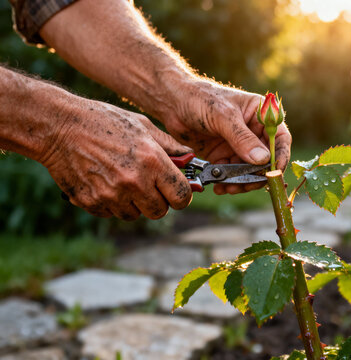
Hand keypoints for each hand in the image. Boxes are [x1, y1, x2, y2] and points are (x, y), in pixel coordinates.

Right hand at [39, 99, 192, 219]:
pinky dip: (111, 203)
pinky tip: (105, 182)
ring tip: (123, 180)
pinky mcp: (92, 202)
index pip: (181, 197)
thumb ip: (169, 146)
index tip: (176, 191)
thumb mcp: (142, 125)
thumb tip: (189, 158)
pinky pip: (111, 213)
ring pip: (135, 215)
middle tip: (149, 186)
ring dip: (134, 203)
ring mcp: (112, 195)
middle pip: (160, 211)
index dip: (181, 196)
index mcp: (152, 161)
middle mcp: (135, 182)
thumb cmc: (103, 121)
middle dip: (158, 201)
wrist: (58, 126)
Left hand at [163, 80, 291, 194]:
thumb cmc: (200, 98)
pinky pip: (232, 173)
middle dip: (257, 175)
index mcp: (261, 115)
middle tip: (245, 184)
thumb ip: (242, 138)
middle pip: (265, 160)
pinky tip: (218, 186)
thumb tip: (263, 160)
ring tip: (228, 187)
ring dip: (241, 182)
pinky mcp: (224, 155)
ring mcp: (238, 145)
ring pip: (248, 171)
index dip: (280, 157)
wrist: (172, 102)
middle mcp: (253, 132)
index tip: (274, 173)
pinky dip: (227, 182)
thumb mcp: (223, 116)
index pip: (280, 138)